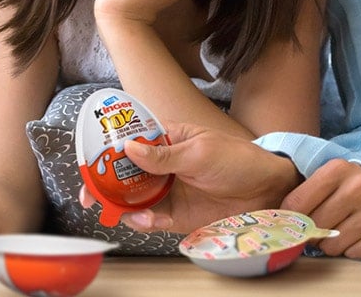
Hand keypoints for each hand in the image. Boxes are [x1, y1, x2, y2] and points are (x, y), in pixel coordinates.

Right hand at [80, 121, 300, 233]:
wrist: (269, 189)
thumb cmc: (237, 159)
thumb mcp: (200, 151)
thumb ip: (164, 154)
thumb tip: (127, 148)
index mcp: (167, 139)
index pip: (130, 141)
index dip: (108, 151)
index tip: (91, 162)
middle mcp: (162, 165)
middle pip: (125, 173)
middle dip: (105, 183)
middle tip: (91, 194)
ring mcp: (169, 190)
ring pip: (134, 198)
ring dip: (121, 204)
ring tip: (117, 209)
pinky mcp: (178, 215)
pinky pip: (153, 220)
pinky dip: (143, 221)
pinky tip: (142, 219)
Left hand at [281, 158, 360, 259]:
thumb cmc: (348, 187)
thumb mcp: (327, 178)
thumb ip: (303, 192)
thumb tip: (275, 219)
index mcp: (338, 169)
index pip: (298, 203)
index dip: (292, 217)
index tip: (294, 221)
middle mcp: (360, 186)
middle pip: (316, 226)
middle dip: (312, 233)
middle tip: (318, 229)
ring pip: (334, 245)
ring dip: (331, 245)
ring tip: (337, 231)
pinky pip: (357, 254)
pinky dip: (352, 250)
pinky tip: (355, 237)